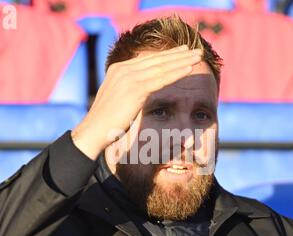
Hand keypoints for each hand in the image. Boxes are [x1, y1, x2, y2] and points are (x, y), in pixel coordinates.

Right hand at [71, 45, 202, 159]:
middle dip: (178, 54)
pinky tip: (189, 68)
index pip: (148, 59)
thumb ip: (129, 89)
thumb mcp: (117, 97)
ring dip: (182, 60)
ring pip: (162, 67)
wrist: (94, 130)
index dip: (167, 54)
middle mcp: (123, 69)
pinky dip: (177, 73)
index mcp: (118, 69)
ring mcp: (129, 78)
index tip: (182, 51)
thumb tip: (141, 90)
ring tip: (198, 55)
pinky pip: (161, 79)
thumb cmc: (107, 120)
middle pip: (157, 59)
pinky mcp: (135, 89)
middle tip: (195, 49)